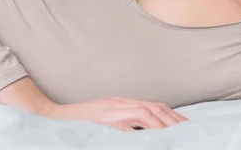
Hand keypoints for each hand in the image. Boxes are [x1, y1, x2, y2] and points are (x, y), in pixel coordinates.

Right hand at [0, 77, 186, 130]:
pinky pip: (122, 127)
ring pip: (142, 113)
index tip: (186, 125)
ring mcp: (109, 112)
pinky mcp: (100, 121)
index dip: (171, 114)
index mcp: (122, 103)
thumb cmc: (80, 122)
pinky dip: (137, 131)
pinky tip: (149, 138)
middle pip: (153, 107)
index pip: (153, 106)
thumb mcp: (106, 119)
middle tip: (187, 130)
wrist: (52, 117)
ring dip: (161, 123)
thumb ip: (124, 122)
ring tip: (175, 134)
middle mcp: (119, 104)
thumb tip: (144, 131)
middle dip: (172, 119)